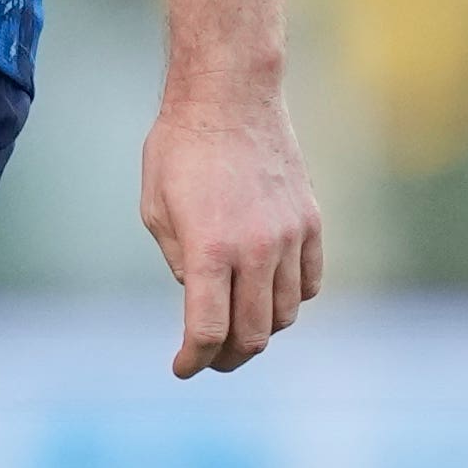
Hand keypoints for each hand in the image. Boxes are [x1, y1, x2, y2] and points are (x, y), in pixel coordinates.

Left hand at [138, 83, 321, 376]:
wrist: (230, 99)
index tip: (182, 367)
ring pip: (284, 314)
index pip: (208, 329)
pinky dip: (288, 301)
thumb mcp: (155, 207)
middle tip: (209, 360)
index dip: (194, 358)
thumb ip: (177, 259)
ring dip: (260, 331)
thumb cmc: (180, 149)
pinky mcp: (311, 225)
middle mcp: (256, 250)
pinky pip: (308, 284)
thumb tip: (197, 294)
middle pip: (253, 334)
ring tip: (236, 329)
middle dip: (228, 358)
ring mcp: (289, 238)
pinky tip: (267, 296)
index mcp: (208, 249)